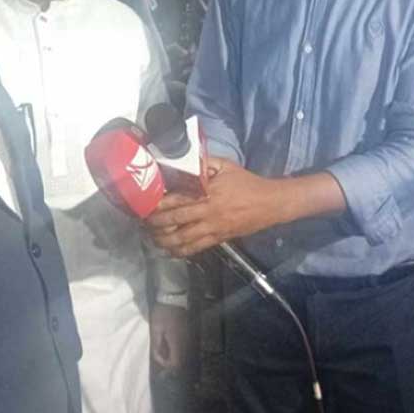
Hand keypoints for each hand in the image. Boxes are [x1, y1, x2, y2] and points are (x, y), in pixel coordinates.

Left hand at [146, 158, 288, 256]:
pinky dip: (181, 251)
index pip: (177, 200)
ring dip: (164, 240)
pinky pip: (196, 248)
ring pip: (183, 238)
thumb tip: (184, 161)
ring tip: (151, 238)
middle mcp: (208, 212)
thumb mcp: (226, 166)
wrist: (270, 203)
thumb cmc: (246, 182)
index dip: (159, 205)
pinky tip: (170, 251)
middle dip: (156, 224)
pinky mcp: (219, 239)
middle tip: (142, 223)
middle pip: (175, 221)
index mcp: (207, 193)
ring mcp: (213, 228)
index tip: (145, 205)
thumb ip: (204, 163)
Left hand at [150, 304, 189, 372]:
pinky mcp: (188, 333)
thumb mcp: (155, 328)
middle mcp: (185, 342)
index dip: (167, 364)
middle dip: (168, 358)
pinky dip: (175, 346)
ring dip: (171, 352)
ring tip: (162, 343)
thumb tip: (158, 357)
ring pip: (181, 353)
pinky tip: (167, 339)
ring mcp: (188, 338)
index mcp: (177, 342)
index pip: (176, 363)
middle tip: (159, 350)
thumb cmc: (162, 313)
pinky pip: (183, 346)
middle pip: (180, 359)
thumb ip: (157, 345)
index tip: (158, 357)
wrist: (173, 298)